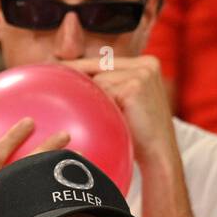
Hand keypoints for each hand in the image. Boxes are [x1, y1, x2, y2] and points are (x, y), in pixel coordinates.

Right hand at [0, 120, 68, 216]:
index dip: (12, 139)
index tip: (30, 122)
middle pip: (26, 173)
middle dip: (47, 151)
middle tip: (65, 134)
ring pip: (41, 193)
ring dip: (60, 173)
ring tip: (80, 157)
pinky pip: (47, 216)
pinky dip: (61, 201)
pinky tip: (77, 189)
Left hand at [62, 55, 178, 163]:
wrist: (159, 155)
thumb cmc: (140, 134)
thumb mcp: (127, 103)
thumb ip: (110, 87)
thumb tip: (72, 78)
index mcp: (146, 64)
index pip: (106, 62)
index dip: (80, 65)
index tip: (56, 67)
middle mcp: (146, 64)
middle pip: (101, 69)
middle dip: (81, 81)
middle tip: (58, 83)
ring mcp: (142, 74)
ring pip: (100, 82)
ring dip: (93, 100)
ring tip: (89, 110)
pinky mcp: (135, 87)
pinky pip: (104, 93)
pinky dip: (98, 107)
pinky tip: (98, 117)